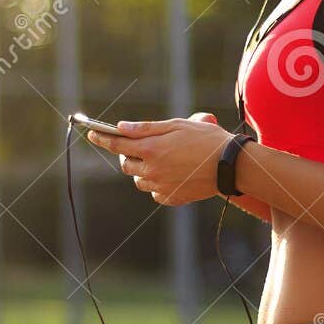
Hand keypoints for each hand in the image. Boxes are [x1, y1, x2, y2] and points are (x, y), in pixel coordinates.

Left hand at [87, 111, 232, 206]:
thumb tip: (121, 127)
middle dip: (128, 154)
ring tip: (159, 160)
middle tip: (138, 146)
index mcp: (152, 148)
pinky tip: (170, 174)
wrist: (231, 165)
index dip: (102, 138)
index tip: (93, 134)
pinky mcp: (172, 198)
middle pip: (126, 164)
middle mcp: (152, 170)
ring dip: (142, 170)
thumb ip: (146, 128)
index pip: (118, 143)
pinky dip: (157, 184)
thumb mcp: (177, 125)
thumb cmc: (206, 139)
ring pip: (139, 180)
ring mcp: (161, 186)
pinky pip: (155, 192)